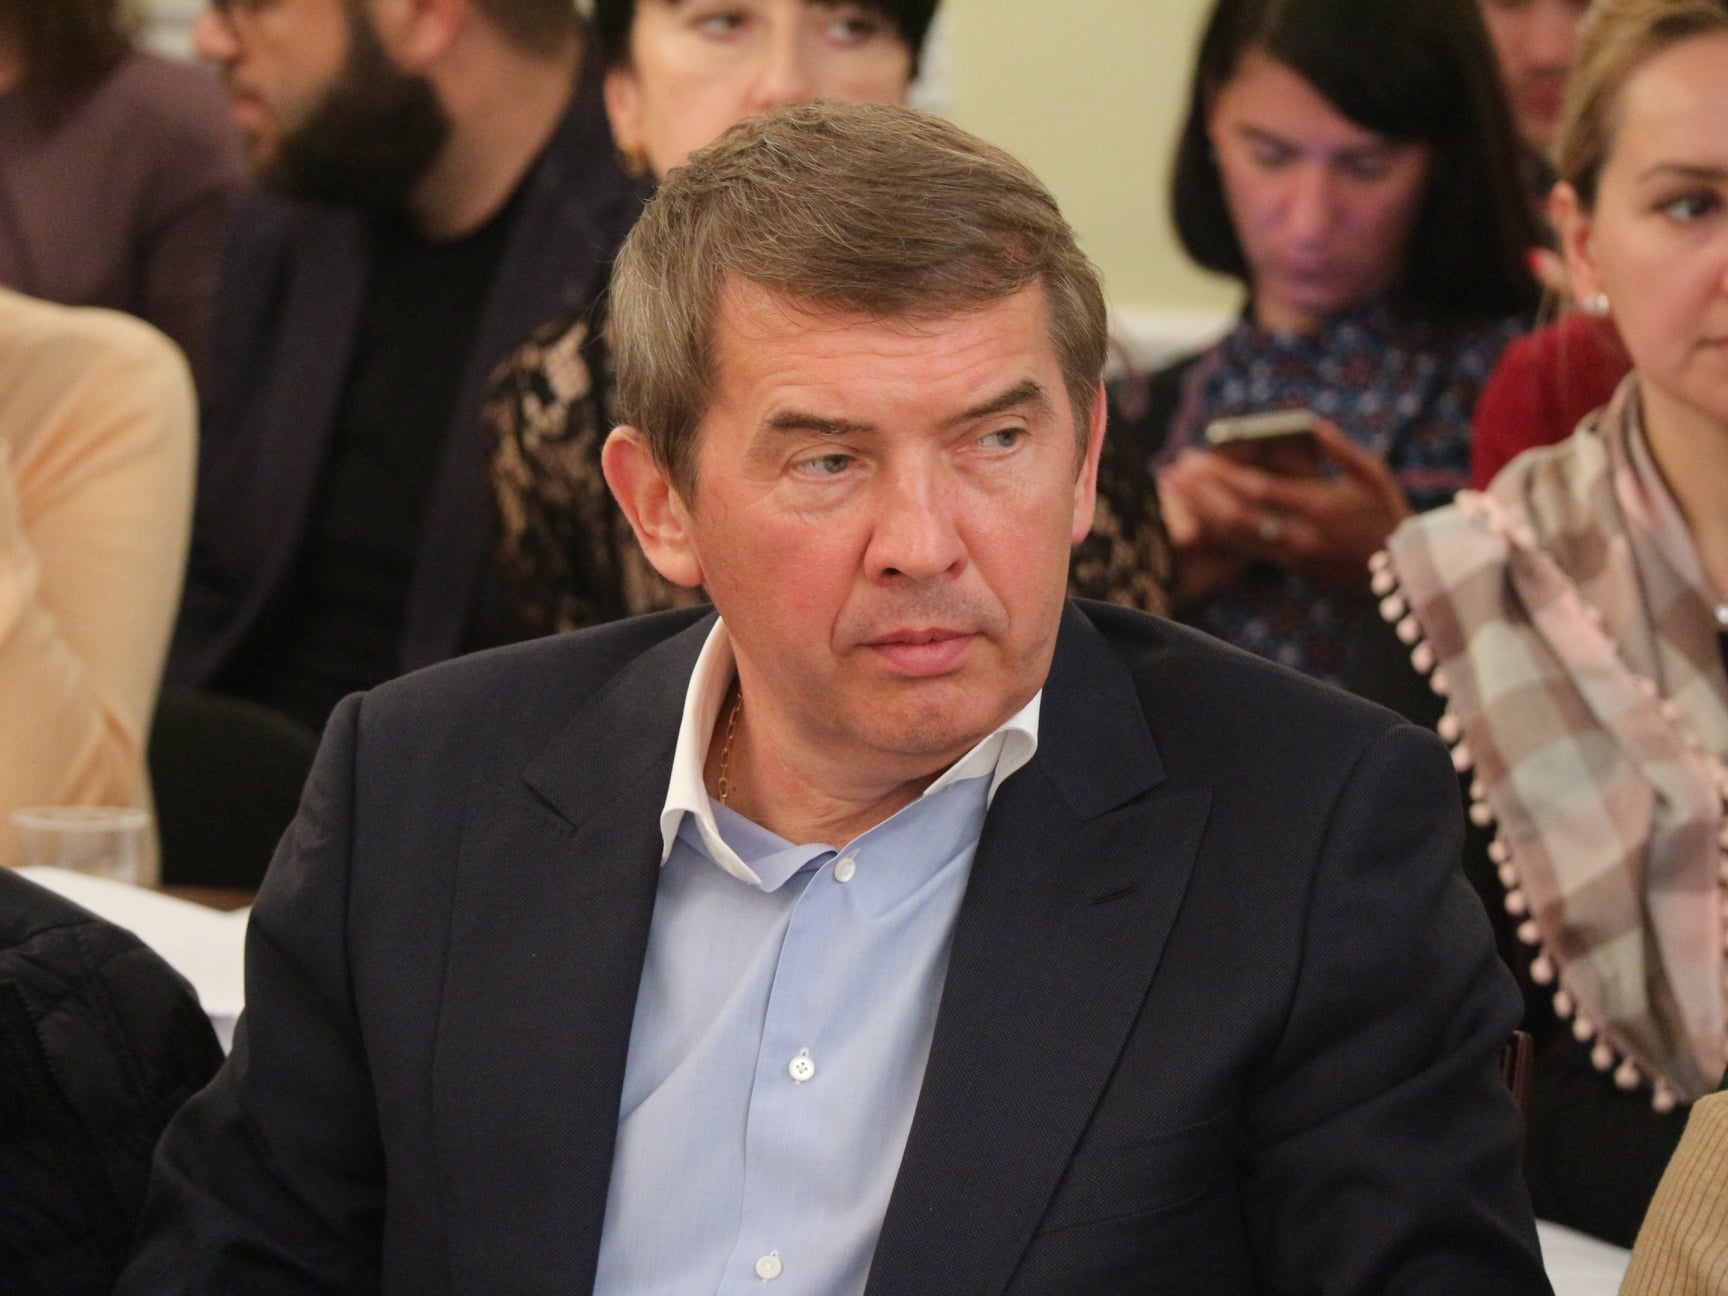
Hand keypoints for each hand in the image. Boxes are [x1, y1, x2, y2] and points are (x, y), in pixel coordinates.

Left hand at [1158, 419, 1411, 591]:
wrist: (1402, 567)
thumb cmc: (1387, 510)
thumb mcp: (1372, 473)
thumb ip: (1339, 449)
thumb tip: (1311, 424)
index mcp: (1321, 506)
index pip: (1260, 490)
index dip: (1223, 475)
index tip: (1196, 458)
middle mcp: (1301, 534)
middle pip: (1238, 515)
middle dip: (1201, 493)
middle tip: (1173, 472)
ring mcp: (1294, 555)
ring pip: (1236, 537)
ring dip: (1201, 513)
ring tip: (1174, 493)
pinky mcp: (1290, 567)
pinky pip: (1246, 551)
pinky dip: (1218, 533)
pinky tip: (1196, 518)